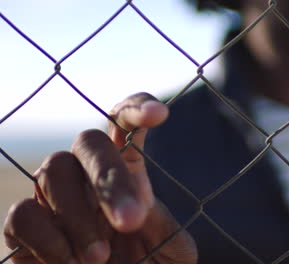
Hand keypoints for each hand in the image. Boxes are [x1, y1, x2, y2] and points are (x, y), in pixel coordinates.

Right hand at [3, 93, 196, 263]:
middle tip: (130, 220)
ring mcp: (54, 198)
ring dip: (79, 216)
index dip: (137, 108)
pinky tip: (70, 262)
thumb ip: (163, 226)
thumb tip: (141, 202)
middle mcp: (88, 176)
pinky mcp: (24, 228)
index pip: (124, 125)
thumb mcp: (171, 252)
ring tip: (100, 257)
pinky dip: (47, 238)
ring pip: (53, 170)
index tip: (160, 114)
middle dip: (108, 176)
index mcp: (128, 174)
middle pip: (88, 142)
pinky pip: (23, 213)